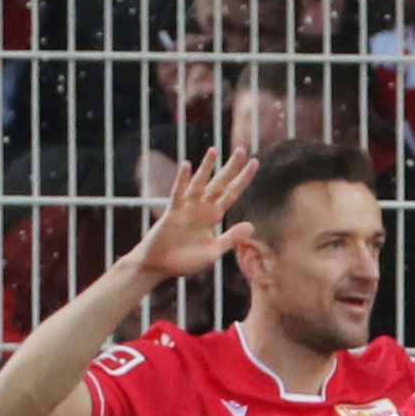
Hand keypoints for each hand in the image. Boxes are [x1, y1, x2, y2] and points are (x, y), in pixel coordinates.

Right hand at [129, 145, 259, 283]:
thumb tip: (252, 226)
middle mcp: (202, 208)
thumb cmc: (186, 260)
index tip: (255, 163)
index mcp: (214, 216)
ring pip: (199, 183)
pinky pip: (178, 193)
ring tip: (215, 150)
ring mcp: (187, 208)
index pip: (232, 193)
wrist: (159, 265)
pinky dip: (182, 180)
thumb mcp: (214, 252)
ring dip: (206, 167)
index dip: (243, 179)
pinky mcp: (172, 212)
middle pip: (219, 183)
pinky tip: (187, 166)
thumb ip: (231, 239)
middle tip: (242, 150)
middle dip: (231, 167)